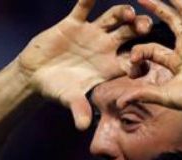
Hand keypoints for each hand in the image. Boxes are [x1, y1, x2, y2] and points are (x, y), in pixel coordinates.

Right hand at [17, 0, 152, 129]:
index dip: (141, 60)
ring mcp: (92, 32)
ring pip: (113, 18)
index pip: (134, 62)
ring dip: (122, 13)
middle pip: (130, 34)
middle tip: (146, 27)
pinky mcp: (74, 22)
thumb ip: (78, 109)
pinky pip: (83, 7)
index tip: (144, 59)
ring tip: (128, 12)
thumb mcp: (68, 98)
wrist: (35, 75)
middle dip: (139, 29)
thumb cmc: (56, 89)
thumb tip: (82, 126)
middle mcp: (106, 47)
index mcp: (110, 66)